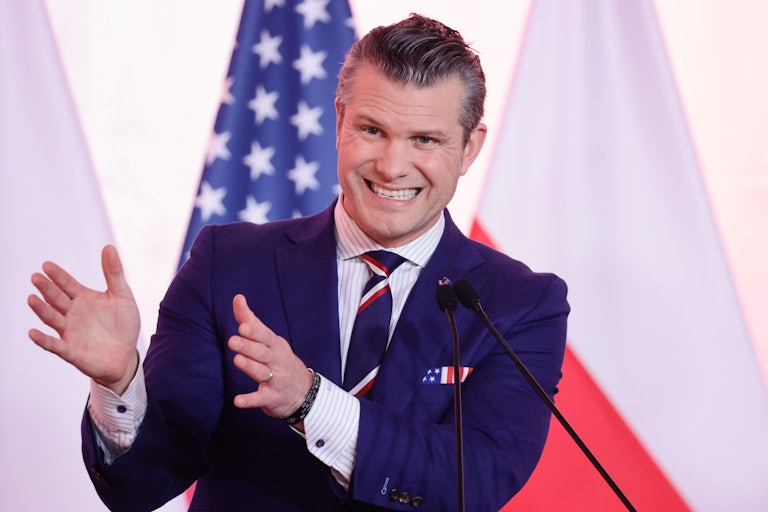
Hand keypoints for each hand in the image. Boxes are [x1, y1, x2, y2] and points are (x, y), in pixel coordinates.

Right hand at [27, 245, 139, 394]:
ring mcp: (69, 332)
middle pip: (56, 298)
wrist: (127, 355)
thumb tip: (108, 247)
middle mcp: (73, 313)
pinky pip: (54, 345)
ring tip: (32, 298)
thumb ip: (114, 273)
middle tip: (36, 277)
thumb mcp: (122, 296)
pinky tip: (33, 333)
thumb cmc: (123, 325)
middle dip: (47, 288)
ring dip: (41, 309)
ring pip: (52, 318)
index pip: (67, 284)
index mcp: (84, 298)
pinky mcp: (70, 350)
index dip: (58, 275)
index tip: (47, 265)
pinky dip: (43, 340)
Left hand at [228, 294, 312, 418]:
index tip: (243, 326)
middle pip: (262, 353)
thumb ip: (251, 320)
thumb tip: (237, 297)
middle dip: (248, 346)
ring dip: (250, 367)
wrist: (304, 391)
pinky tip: (238, 400)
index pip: (265, 336)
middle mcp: (276, 361)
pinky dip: (250, 400)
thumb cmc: (279, 359)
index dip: (254, 332)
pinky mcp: (271, 398)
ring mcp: (276, 380)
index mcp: (275, 346)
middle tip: (233, 341)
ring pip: (262, 373)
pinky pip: (260, 398)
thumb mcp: (269, 340)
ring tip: (237, 361)